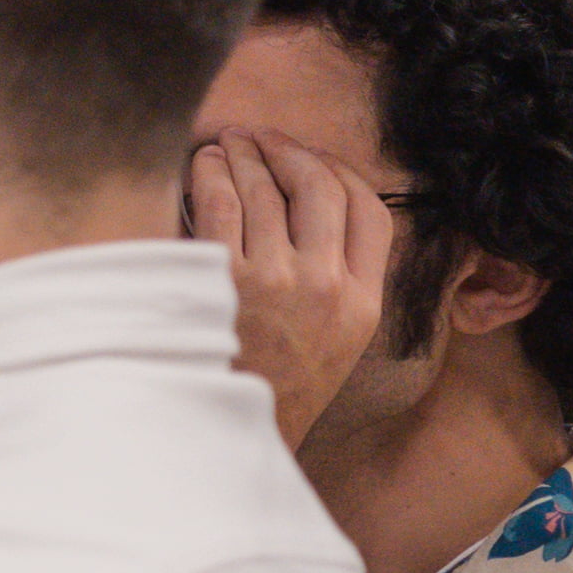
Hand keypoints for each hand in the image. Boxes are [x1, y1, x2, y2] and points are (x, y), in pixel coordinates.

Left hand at [190, 131, 400, 451]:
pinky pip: (221, 206)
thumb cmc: (273, 389)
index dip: (340, 170)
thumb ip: (341, 283)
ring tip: (225, 144)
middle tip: (260, 137)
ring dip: (243, 156)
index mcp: (364, 302)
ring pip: (266, 190)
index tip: (311, 156)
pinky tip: (200, 166)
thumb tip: (316, 217)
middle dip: (288, 150)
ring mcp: (276, 283)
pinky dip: (210, 175)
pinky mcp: (223, 282)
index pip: (372, 211)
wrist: (229, 436)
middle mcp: (327, 287)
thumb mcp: (336, 343)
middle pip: (320, 188)